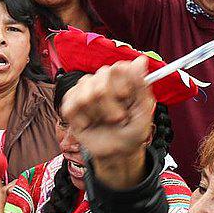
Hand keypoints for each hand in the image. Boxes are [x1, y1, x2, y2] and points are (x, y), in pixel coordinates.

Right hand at [60, 57, 154, 189]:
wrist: (118, 153)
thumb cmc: (132, 131)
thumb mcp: (143, 111)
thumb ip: (141, 85)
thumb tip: (141, 60)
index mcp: (121, 78)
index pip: (117, 67)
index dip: (122, 83)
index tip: (126, 97)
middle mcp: (102, 80)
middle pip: (100, 77)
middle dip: (111, 103)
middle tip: (118, 117)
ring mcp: (84, 91)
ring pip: (85, 92)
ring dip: (97, 113)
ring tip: (104, 121)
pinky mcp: (70, 104)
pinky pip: (70, 105)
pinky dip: (82, 119)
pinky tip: (89, 123)